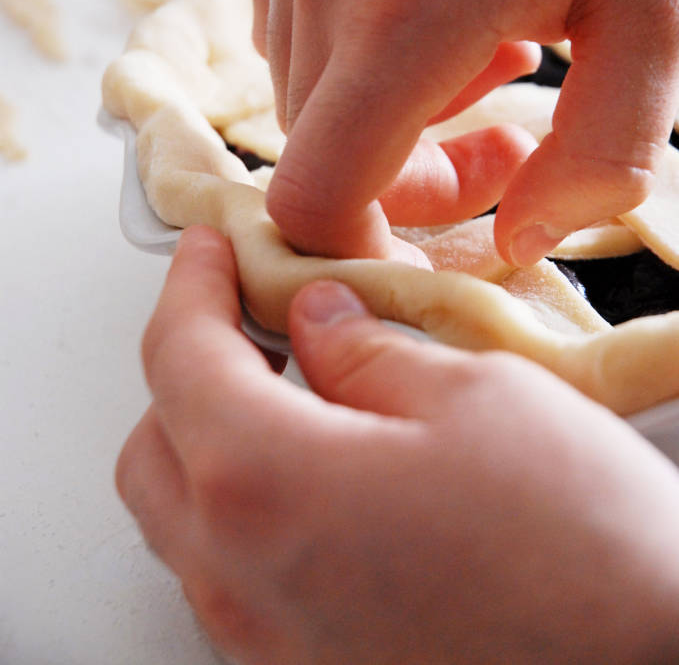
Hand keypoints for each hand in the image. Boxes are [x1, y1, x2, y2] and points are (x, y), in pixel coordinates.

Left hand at [117, 226, 678, 664]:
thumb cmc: (583, 550)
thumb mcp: (474, 397)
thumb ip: (368, 351)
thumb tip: (318, 322)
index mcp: (266, 484)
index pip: (179, 358)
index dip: (190, 286)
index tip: (210, 250)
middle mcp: (242, 580)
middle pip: (154, 446)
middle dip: (188, 365)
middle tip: (246, 314)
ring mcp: (269, 644)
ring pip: (184, 520)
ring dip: (212, 438)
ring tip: (288, 387)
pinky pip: (234, 576)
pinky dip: (247, 505)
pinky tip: (320, 473)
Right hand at [253, 0, 678, 265]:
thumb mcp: (663, 14)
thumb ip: (599, 156)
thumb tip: (522, 240)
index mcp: (410, 12)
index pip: (317, 194)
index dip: (367, 245)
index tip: (444, 232)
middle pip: (312, 148)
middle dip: (402, 176)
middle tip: (509, 139)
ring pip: (301, 84)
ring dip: (385, 107)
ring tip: (488, 52)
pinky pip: (293, 14)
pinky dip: (357, 45)